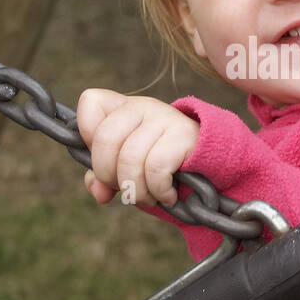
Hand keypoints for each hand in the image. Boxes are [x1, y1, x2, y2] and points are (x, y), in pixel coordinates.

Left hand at [76, 89, 199, 209]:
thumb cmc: (164, 166)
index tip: (104, 159)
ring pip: (130, 159)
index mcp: (124, 108)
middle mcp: (142, 106)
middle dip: (109, 175)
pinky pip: (155, 168)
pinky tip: (167, 196)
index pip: (90, 102)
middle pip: (105, 139)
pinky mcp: (183, 135)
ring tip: (149, 198)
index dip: (87, 134)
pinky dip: (158, 191)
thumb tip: (99, 192)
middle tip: (126, 189)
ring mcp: (164, 117)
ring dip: (137, 191)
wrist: (213, 165)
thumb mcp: (129, 168)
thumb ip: (105, 177)